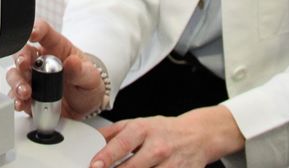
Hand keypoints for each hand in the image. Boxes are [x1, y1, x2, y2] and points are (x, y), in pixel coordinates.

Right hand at [5, 18, 104, 118]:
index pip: (44, 32)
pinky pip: (16, 95)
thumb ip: (81, 71)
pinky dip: (17, 100)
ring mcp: (33, 78)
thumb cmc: (87, 85)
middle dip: (20, 58)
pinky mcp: (29, 95)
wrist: (85, 108)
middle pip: (23, 52)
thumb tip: (72, 62)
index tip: (32, 34)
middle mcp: (41, 60)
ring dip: (17, 81)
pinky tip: (21, 103)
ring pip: (16, 74)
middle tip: (24, 66)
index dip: (35, 29)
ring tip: (25, 92)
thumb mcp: (91, 78)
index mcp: (56, 48)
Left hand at [89, 106, 243, 167]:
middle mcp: (157, 147)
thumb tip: (91, 141)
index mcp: (143, 130)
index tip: (94, 165)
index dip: (106, 157)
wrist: (197, 136)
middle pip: (132, 167)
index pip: (121, 144)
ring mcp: (170, 164)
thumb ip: (112, 133)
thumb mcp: (137, 124)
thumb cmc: (163, 130)